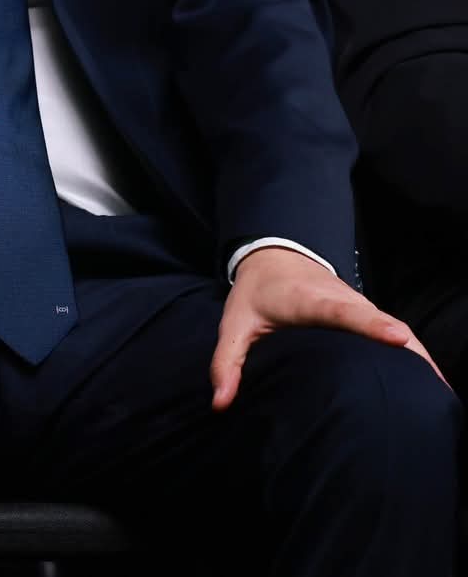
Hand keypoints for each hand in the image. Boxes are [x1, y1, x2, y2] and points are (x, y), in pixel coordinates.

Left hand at [211, 246, 440, 409]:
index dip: (371, 324)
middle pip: (384, 324)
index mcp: (310, 300)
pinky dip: (418, 358)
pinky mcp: (372, 317)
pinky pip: (401, 337)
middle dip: (410, 352)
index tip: (397, 338)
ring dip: (420, 360)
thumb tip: (220, 404)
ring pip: (399, 332)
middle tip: (434, 388)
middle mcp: (345, 301)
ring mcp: (363, 308)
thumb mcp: (234, 324)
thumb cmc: (256, 295)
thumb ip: (227, 362)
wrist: (276, 257)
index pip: (343, 311)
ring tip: (441, 397)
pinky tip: (435, 387)